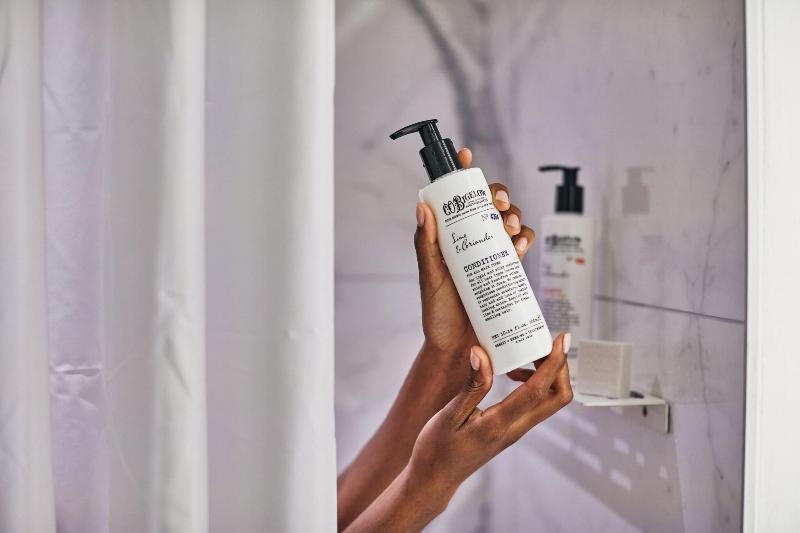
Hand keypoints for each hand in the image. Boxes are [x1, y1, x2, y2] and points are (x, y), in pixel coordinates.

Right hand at [344, 334, 572, 532]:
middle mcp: (514, 430)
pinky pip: (534, 405)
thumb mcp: (450, 414)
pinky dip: (533, 384)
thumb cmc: (436, 448)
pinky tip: (511, 372)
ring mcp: (515, 432)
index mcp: (499, 424)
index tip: (561, 339)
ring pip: (548, 402)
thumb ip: (472, 385)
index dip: (554, 362)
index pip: (538, 390)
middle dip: (559, 367)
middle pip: (557, 398)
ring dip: (546, 375)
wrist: (434, 478)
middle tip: (543, 343)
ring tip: (523, 354)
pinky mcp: (510, 430)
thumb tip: (482, 353)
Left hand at [414, 148, 536, 373]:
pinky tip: (521, 243)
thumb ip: (426, 245)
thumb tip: (423, 208)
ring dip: (515, 216)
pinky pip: (522, 246)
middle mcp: (471, 240)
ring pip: (510, 221)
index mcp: (450, 236)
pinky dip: (526, 238)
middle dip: (499, 195)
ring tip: (511, 229)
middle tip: (499, 205)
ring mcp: (491, 253)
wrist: (459, 349)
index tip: (466, 155)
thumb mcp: (429, 277)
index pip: (457, 198)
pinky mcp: (507, 269)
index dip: (464, 172)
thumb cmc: (438, 313)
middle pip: (490, 204)